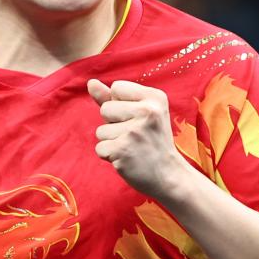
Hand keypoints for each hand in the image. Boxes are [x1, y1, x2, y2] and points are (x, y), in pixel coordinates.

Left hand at [87, 78, 191, 199]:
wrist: (168, 175)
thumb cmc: (152, 141)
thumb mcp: (141, 113)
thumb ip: (113, 98)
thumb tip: (90, 82)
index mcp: (154, 97)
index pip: (117, 87)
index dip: (121, 104)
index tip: (139, 118)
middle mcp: (147, 111)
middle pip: (105, 108)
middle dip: (114, 124)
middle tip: (136, 136)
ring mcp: (134, 131)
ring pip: (101, 130)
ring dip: (112, 141)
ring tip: (133, 148)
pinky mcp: (122, 149)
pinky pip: (100, 147)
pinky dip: (110, 155)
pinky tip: (128, 158)